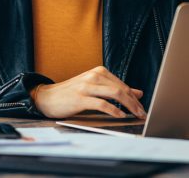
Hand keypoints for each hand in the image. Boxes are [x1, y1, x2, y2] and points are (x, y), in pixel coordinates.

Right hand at [31, 66, 146, 118]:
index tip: (142, 108)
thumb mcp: (95, 88)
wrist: (46, 97)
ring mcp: (87, 86)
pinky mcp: (80, 98)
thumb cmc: (72, 94)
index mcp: (99, 72)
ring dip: (129, 106)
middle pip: (122, 89)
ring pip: (115, 94)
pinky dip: (113, 110)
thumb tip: (138, 93)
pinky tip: (120, 115)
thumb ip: (115, 89)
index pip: (123, 85)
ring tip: (135, 115)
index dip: (135, 98)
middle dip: (135, 103)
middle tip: (142, 113)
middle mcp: (94, 76)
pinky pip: (102, 104)